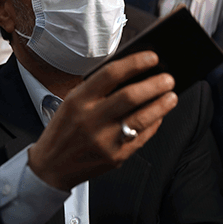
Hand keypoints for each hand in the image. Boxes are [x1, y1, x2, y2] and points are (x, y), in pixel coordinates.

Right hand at [28, 51, 177, 190]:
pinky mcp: (115, 157)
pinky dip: (154, 124)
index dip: (135, 63)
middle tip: (168, 78)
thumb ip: (98, 90)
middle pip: (130, 96)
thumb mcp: (72, 102)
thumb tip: (134, 75)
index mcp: (78, 100)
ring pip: (141, 118)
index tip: (153, 57)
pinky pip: (142, 137)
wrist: (51, 166)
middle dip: (155, 85)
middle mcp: (90, 119)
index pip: (110, 74)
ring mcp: (104, 140)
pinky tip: (159, 116)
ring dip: (161, 105)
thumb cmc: (64, 130)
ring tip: (171, 96)